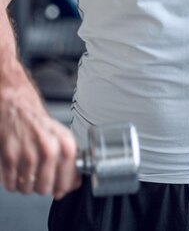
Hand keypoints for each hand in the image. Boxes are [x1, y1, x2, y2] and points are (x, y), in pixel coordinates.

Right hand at [0, 65, 80, 199]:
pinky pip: (10, 185)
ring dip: (25, 184)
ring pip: (28, 189)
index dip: (62, 187)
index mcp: (64, 144)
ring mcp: (28, 153)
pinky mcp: (9, 156)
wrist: (16, 103)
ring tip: (25, 169)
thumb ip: (68, 160)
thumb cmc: (38, 120)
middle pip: (46, 189)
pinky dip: (11, 181)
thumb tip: (74, 183)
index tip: (59, 187)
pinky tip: (14, 169)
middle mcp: (48, 148)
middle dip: (41, 186)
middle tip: (38, 175)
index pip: (68, 181)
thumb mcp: (60, 135)